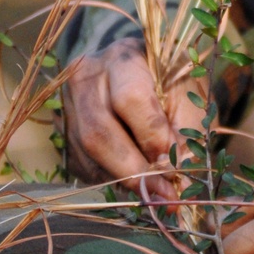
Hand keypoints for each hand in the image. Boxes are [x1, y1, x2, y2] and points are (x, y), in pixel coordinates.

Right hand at [62, 36, 182, 198]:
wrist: (142, 72)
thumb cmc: (171, 81)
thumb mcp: (189, 95)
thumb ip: (187, 132)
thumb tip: (180, 182)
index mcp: (122, 58)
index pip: (129, 99)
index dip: (151, 136)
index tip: (175, 163)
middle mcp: (86, 78)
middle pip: (99, 133)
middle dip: (134, 171)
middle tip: (164, 195)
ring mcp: (68, 105)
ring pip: (88, 154)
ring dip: (123, 180)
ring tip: (156, 191)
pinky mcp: (64, 131)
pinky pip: (84, 165)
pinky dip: (112, 179)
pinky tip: (136, 179)